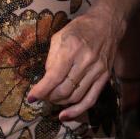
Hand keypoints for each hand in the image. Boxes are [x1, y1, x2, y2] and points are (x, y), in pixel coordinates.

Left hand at [27, 4, 124, 121]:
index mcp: (72, 48)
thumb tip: (46, 81)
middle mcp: (86, 61)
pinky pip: (90, 99)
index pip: (54, 77)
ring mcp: (97, 70)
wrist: (108, 23)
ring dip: (60, 102)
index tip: (31, 98)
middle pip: (64, 90)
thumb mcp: (60, 36)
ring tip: (53, 98)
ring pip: (75, 97)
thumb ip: (51, 59)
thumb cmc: (80, 28)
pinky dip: (77, 111)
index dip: (40, 90)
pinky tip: (65, 115)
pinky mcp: (105, 77)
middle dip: (49, 97)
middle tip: (43, 95)